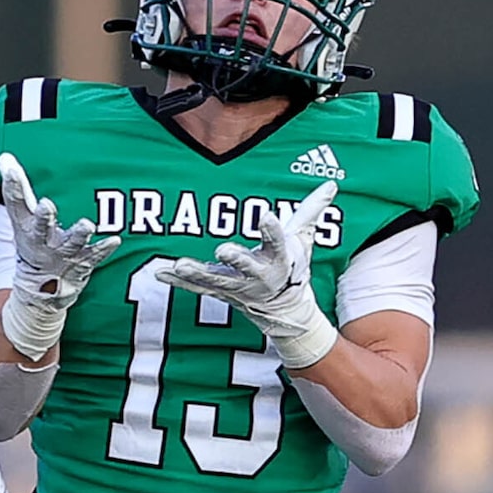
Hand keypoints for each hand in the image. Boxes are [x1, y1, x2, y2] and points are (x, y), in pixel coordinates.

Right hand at [0, 152, 119, 358]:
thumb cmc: (34, 244)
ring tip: (86, 225)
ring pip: (70, 243)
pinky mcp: (82, 263)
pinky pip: (95, 256)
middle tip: (46, 205)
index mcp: (26, 226)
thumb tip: (5, 157)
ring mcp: (63, 253)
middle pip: (41, 226)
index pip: (16, 204)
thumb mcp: (20, 218)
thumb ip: (16, 188)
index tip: (12, 170)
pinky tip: (115, 240)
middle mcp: (43, 240)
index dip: (13, 186)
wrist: (41, 290)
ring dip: (78, 234)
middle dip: (43, 217)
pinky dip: (104, 248)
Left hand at [156, 180, 337, 371]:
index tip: (267, 217)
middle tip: (222, 249)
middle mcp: (258, 276)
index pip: (278, 243)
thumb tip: (332, 184)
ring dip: (196, 273)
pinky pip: (197, 288)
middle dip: (235, 259)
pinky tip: (160, 273)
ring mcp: (237, 287)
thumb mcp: (303, 239)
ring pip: (215, 280)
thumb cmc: (292, 266)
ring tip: (178, 265)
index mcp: (279, 260)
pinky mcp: (220, 293)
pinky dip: (179, 283)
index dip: (272, 231)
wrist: (284, 308)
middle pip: (246, 267)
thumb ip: (311, 210)